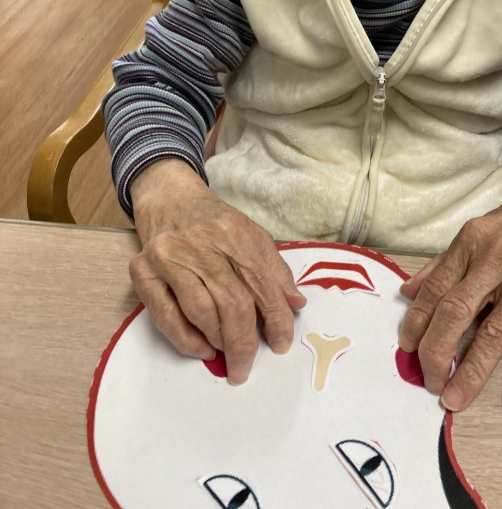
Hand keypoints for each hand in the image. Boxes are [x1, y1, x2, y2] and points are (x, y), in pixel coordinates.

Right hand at [129, 159, 306, 384]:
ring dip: (218, 340)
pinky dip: (186, 339)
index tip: (281, 344)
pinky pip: (165, 315)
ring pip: (201, 311)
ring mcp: (169, 256)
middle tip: (247, 366)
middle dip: (244, 343)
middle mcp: (201, 243)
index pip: (262, 283)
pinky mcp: (142, 270)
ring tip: (227, 352)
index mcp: (234, 232)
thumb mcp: (250, 235)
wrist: (169, 197)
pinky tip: (203, 348)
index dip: (276, 319)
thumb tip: (296, 305)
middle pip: (232, 303)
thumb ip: (274, 270)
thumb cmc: (213, 222)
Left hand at [399, 158, 501, 417]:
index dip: (416, 322)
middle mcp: (497, 258)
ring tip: (454, 399)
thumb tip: (407, 293)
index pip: (435, 289)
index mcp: (471, 242)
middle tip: (428, 382)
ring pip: (493, 334)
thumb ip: (443, 263)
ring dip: (471, 372)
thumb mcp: (477, 231)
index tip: (406, 349)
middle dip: (436, 352)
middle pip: (456, 312)